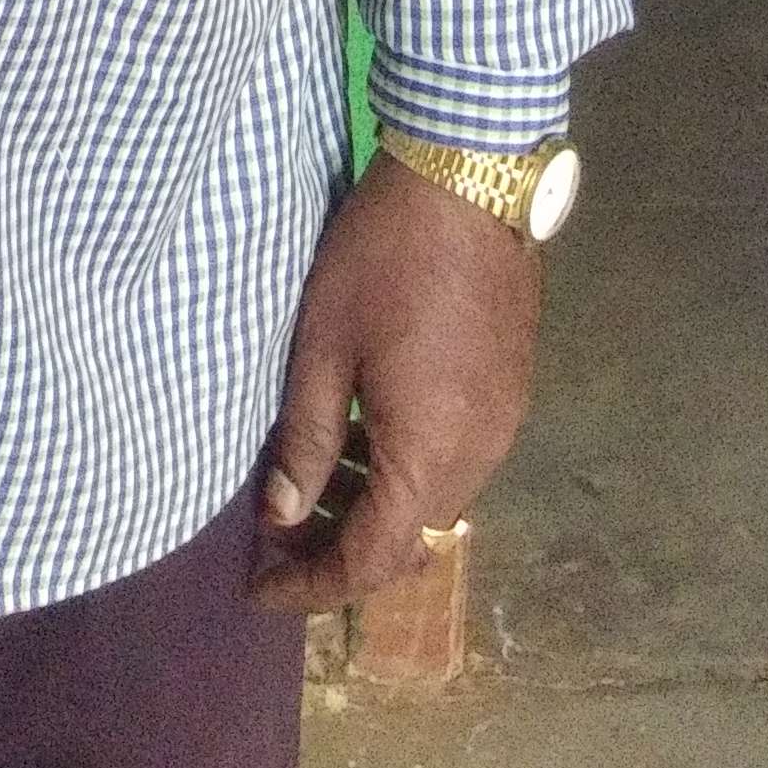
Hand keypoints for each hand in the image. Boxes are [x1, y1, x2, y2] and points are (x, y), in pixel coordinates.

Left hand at [250, 152, 541, 609]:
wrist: (468, 177)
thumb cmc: (383, 258)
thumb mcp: (323, 346)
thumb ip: (304, 439)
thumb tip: (282, 515)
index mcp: (430, 456)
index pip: (371, 560)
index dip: (311, 586)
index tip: (258, 590)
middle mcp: (479, 457)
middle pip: (408, 542)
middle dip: (338, 551)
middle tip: (274, 537)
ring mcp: (503, 424)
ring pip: (434, 502)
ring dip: (374, 508)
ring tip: (309, 487)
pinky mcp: (508, 390)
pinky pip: (454, 459)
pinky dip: (405, 469)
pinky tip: (362, 437)